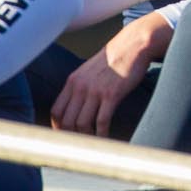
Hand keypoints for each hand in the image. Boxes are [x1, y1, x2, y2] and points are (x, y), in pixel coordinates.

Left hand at [51, 11, 172, 135]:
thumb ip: (81, 85)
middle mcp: (80, 86)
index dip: (58, 127)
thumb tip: (78, 105)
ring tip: (94, 144)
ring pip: (82, 123)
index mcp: (73, 81)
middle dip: (71, 136)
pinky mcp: (112, 94)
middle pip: (67, 120)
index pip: (57, 110)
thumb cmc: (116, 58)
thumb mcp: (90, 70)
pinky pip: (102, 120)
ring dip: (87, 137)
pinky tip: (107, 138)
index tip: (66, 137)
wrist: (134, 44)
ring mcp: (95, 91)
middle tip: (80, 145)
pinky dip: (102, 133)